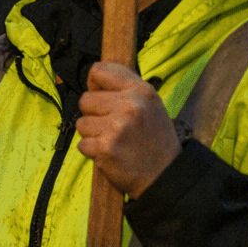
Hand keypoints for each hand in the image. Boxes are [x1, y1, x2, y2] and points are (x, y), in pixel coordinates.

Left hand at [76, 61, 181, 197]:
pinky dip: (93, 151)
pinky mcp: (105, 148)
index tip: (101, 94)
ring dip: (93, 134)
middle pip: (85, 99)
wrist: (166, 176)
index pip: (99, 70)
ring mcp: (117, 127)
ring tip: (115, 141)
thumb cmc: (154, 139)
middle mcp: (130, 105)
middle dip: (94, 114)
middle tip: (115, 127)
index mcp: (142, 91)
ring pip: (81, 123)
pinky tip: (112, 154)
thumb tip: (93, 77)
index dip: (94, 83)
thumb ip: (124, 89)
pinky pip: (82, 144)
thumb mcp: (150, 105)